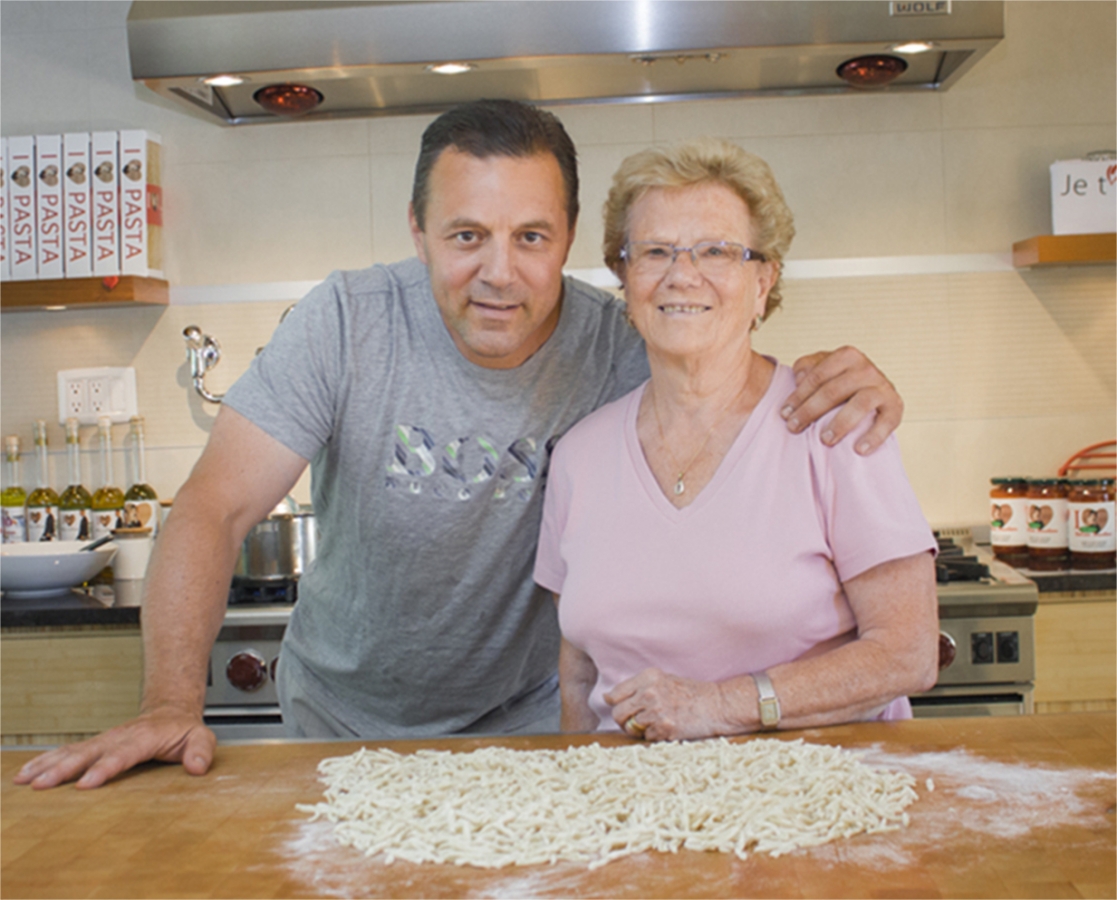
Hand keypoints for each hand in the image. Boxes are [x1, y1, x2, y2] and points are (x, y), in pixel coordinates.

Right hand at [12, 708, 215, 789]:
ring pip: (72, 751)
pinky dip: (45, 761)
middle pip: (88, 753)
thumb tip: (198, 768)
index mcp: (144, 738)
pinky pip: (67, 752)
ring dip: (47, 765)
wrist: (170, 711)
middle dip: (64, 769)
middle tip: (41, 785)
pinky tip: (25, 773)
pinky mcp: (94, 745)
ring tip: (24, 780)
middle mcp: (119, 737)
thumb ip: (202, 751)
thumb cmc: (184, 730)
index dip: (104, 769)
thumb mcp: (202, 738)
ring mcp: (104, 740)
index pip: (122, 755)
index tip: (85, 784)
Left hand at [604, 668, 728, 741]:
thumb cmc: (691, 692)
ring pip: (631, 728)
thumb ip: (637, 686)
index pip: (615, 694)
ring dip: (640, 729)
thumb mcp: (663, 680)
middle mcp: (650, 693)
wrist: (717, 705)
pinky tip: (667, 727)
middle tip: (636, 720)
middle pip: (618, 713)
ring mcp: (657, 712)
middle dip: (624, 719)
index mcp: (648, 677)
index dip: (614, 703)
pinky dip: (654, 735)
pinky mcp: (665, 729)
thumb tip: (608, 697)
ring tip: (657, 721)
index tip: (617, 707)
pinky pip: (646, 738)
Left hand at [783, 347, 902, 454]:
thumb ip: (807, 367)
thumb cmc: (840, 381)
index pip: (817, 376)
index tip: (784, 413)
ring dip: (841, 423)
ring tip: (825, 440)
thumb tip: (798, 377)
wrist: (874, 391)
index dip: (798, 396)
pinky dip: (874, 436)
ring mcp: (883, 387)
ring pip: (861, 403)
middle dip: (810, 411)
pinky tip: (859, 450)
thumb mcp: (823, 368)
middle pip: (834, 390)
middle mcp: (867, 368)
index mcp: (847, 356)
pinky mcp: (896, 406)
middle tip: (794, 428)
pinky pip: (886, 422)